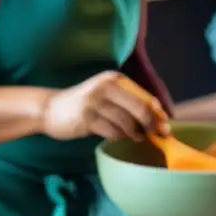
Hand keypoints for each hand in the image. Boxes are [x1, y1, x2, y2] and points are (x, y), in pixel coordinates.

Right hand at [41, 72, 169, 141]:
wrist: (50, 109)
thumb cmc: (86, 105)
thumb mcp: (108, 96)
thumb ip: (130, 103)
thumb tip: (160, 118)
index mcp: (114, 79)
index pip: (145, 97)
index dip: (158, 113)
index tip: (165, 125)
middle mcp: (106, 87)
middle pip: (140, 109)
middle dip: (151, 124)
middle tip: (155, 135)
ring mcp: (95, 102)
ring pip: (127, 122)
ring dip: (134, 133)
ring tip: (135, 136)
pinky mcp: (86, 118)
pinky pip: (112, 131)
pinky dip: (119, 136)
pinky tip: (117, 136)